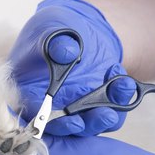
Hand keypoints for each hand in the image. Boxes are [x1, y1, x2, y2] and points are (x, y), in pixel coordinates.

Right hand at [9, 0, 135, 135]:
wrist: (78, 28)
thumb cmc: (54, 29)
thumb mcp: (50, 29)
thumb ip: (54, 41)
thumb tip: (66, 53)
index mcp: (29, 91)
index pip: (36, 113)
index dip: (53, 122)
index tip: (72, 121)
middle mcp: (51, 105)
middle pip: (65, 126)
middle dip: (87, 124)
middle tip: (106, 115)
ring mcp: (75, 106)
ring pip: (89, 123)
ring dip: (108, 114)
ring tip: (122, 88)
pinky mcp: (97, 103)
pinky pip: (109, 111)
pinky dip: (120, 101)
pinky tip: (125, 82)